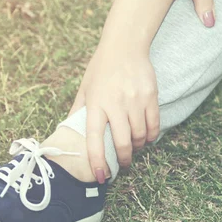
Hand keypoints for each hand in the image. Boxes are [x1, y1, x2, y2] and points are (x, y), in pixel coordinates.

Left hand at [69, 46, 158, 182]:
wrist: (124, 45)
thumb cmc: (101, 68)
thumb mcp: (85, 88)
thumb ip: (78, 110)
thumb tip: (68, 131)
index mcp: (95, 104)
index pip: (94, 139)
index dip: (98, 160)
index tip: (102, 176)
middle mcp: (115, 104)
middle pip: (122, 142)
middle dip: (123, 160)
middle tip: (122, 165)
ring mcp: (134, 100)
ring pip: (140, 136)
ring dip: (137, 147)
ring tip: (134, 148)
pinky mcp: (150, 96)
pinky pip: (154, 124)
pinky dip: (151, 136)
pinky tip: (146, 138)